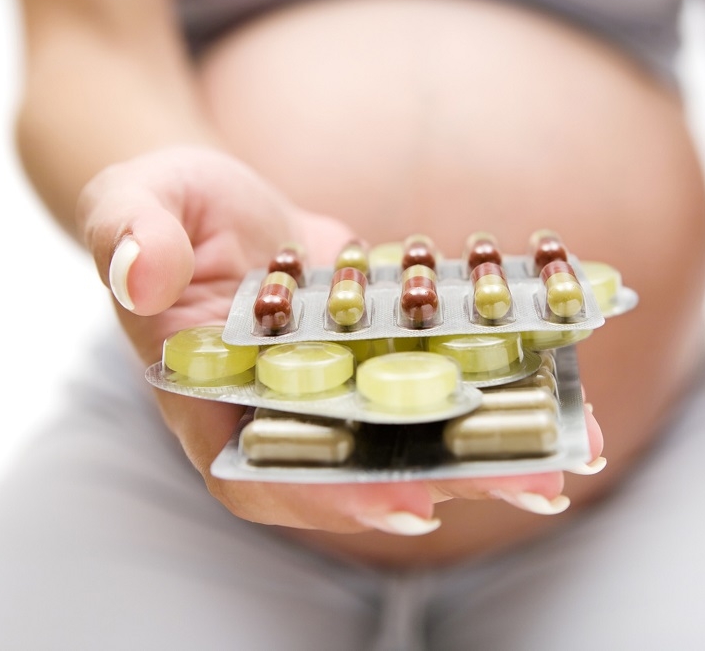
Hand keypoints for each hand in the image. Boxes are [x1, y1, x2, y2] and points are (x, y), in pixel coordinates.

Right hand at [77, 145, 604, 534]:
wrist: (212, 204)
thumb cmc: (162, 208)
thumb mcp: (133, 205)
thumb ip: (133, 236)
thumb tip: (145, 275)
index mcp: (211, 403)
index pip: (263, 471)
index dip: (330, 493)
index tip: (406, 499)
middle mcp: (281, 415)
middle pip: (363, 466)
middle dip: (449, 477)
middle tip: (534, 480)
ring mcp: (336, 392)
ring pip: (414, 434)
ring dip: (490, 445)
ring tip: (571, 447)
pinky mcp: (375, 360)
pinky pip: (435, 381)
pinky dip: (492, 386)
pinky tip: (556, 382)